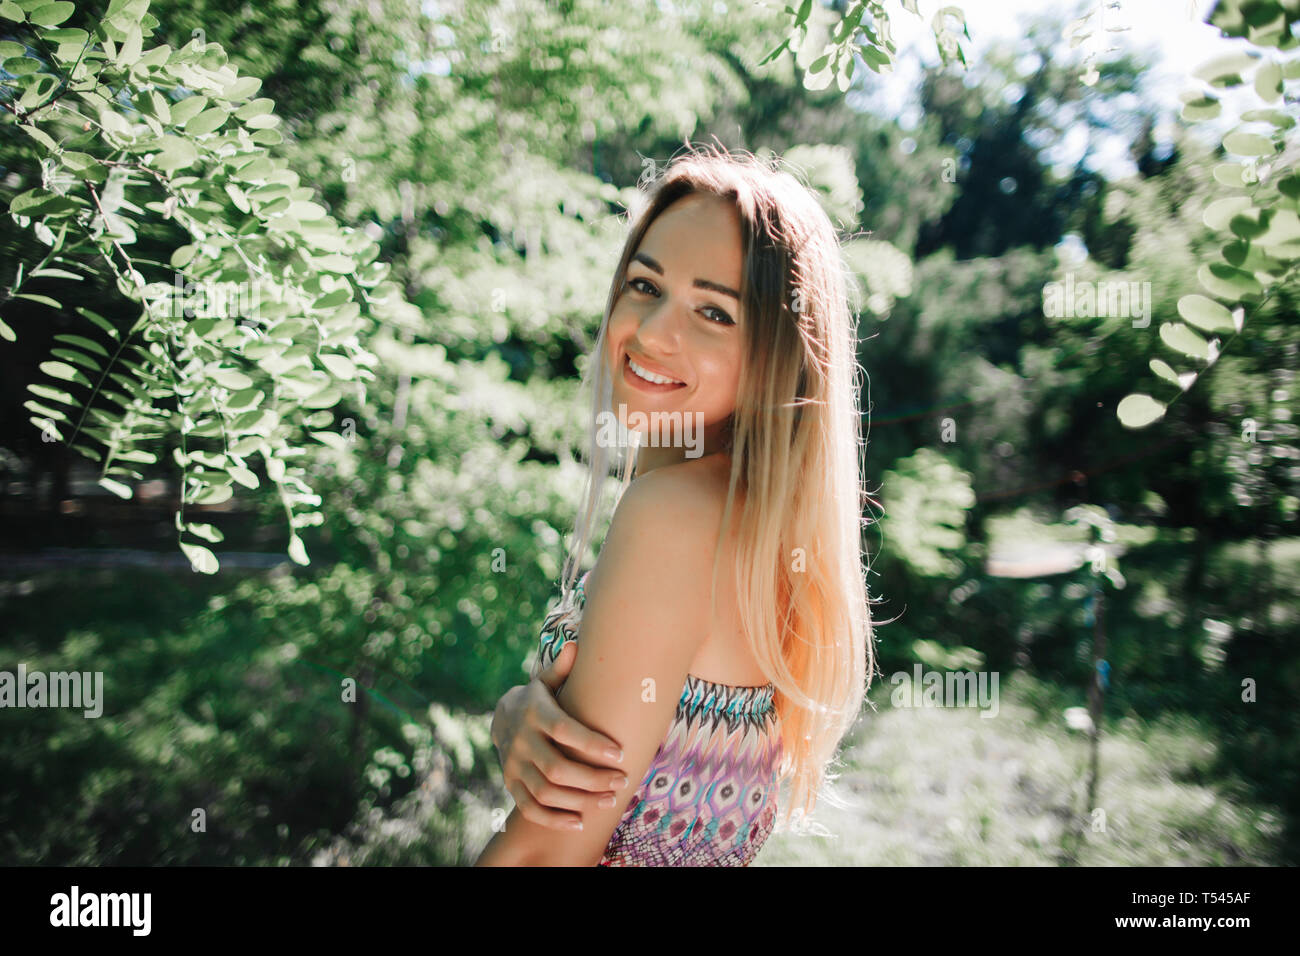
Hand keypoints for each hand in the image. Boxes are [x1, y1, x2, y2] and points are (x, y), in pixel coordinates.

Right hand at [491, 641, 630, 829]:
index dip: (592, 745)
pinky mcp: (511, 784)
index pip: (565, 731)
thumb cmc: (539, 698)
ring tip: (610, 799)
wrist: (501, 717)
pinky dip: (554, 819)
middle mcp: (522, 741)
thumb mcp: (547, 681)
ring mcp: (514, 765)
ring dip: (580, 800)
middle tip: (622, 781)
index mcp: (535, 713)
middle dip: (593, 779)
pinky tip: (580, 822)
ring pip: (547, 792)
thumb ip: (562, 669)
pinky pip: (530, 809)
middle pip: (558, 768)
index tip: (620, 753)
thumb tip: (575, 646)